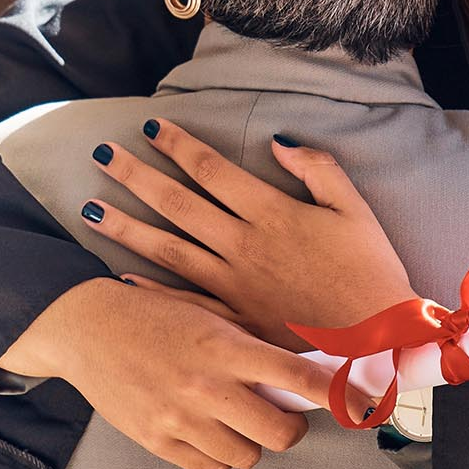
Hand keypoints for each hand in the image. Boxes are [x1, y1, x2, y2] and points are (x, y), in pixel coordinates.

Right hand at [0, 278, 333, 468]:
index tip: (361, 405)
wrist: (86, 328)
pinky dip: (218, 455)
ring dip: (251, 441)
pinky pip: (212, 468)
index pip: (296, 377)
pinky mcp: (158, 442)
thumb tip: (306, 372)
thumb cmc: (155, 316)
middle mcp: (206, 386)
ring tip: (234, 418)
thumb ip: (252, 345)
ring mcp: (181, 419)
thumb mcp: (209, 315)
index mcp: (224, 347)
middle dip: (290, 427)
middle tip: (281, 414)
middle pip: (281, 433)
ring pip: (248, 456)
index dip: (337, 395)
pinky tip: (207, 429)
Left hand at [84, 121, 416, 342]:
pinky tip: (120, 276)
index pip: (211, 170)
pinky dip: (150, 289)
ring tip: (89, 209)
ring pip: (168, 250)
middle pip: (177, 203)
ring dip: (126, 227)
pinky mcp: (233, 320)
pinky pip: (183, 301)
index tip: (148, 126)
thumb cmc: (371, 273)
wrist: (379, 342)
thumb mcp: (355, 210)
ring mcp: (233, 286)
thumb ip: (318, 170)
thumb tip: (279, 141)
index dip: (177, 144)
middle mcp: (242, 246)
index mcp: (270, 213)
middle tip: (101, 152)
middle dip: (136, 175)